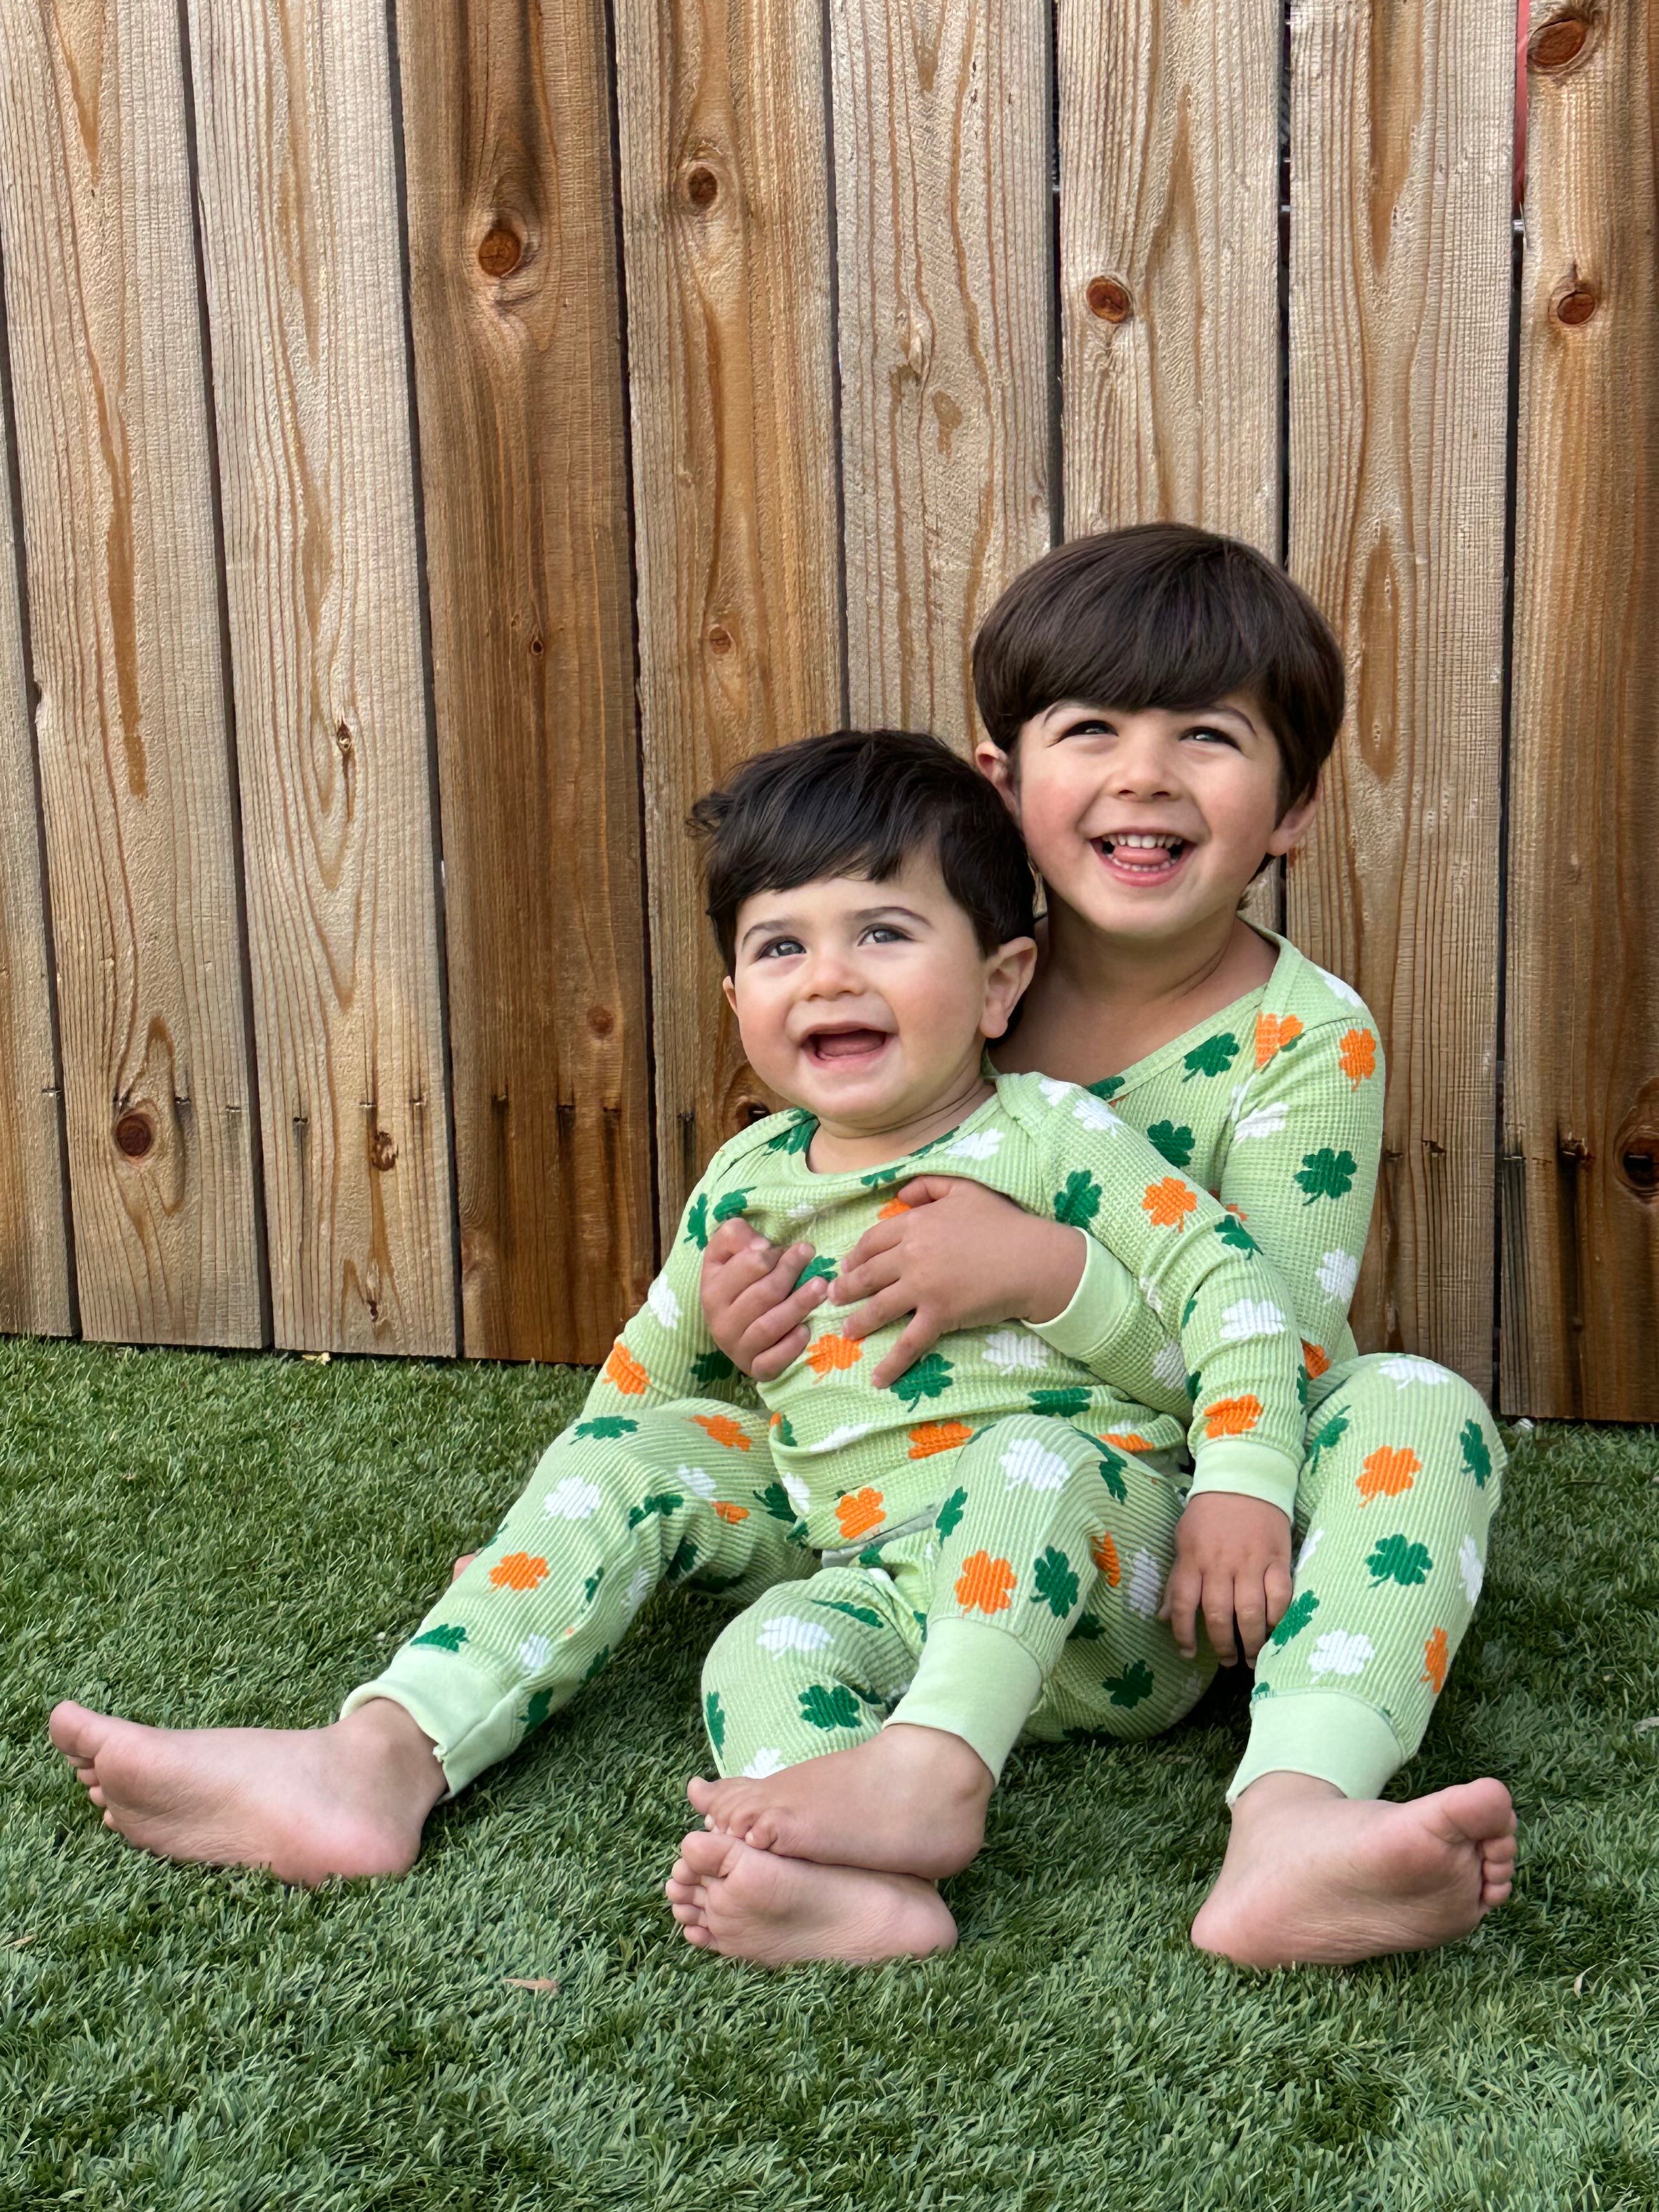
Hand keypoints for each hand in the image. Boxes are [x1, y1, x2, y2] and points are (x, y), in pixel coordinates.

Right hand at [699, 1215, 830, 1380]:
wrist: (732, 1326)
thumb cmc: (737, 1281)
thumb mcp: (726, 1252)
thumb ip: (735, 1235)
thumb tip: (761, 1246)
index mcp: (712, 1290)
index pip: (746, 1268)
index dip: (771, 1255)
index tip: (789, 1247)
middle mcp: (720, 1323)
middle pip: (763, 1294)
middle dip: (790, 1272)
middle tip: (811, 1256)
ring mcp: (737, 1349)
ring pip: (769, 1326)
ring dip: (799, 1305)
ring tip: (821, 1287)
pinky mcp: (755, 1369)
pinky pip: (773, 1361)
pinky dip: (790, 1346)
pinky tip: (806, 1330)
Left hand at [832, 1177, 1085, 1388]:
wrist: (1033, 1259)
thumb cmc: (1003, 1223)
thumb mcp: (965, 1189)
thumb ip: (930, 1186)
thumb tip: (901, 1194)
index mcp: (916, 1224)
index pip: (873, 1241)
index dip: (857, 1255)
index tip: (847, 1266)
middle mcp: (912, 1255)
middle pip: (868, 1274)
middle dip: (847, 1288)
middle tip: (834, 1298)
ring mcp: (923, 1287)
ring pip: (879, 1307)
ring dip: (859, 1321)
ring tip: (848, 1331)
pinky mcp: (939, 1315)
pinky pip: (908, 1343)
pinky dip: (891, 1363)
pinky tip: (878, 1378)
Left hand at [1158, 1492, 1292, 1667]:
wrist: (1244, 1480)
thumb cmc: (1208, 1514)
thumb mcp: (1183, 1540)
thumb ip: (1176, 1580)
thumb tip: (1163, 1617)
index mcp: (1193, 1559)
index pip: (1183, 1603)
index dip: (1183, 1633)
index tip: (1188, 1653)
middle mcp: (1220, 1564)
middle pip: (1218, 1614)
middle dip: (1222, 1644)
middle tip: (1227, 1661)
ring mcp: (1251, 1562)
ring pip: (1250, 1612)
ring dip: (1251, 1641)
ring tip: (1251, 1657)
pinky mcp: (1277, 1559)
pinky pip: (1279, 1596)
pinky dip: (1277, 1619)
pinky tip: (1274, 1632)